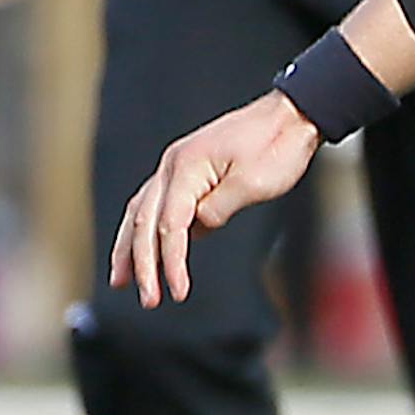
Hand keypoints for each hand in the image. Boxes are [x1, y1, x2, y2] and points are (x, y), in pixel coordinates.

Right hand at [109, 91, 322, 307]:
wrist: (293, 115)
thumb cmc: (278, 146)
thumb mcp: (254, 183)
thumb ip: (219, 209)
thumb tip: (195, 229)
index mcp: (186, 166)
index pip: (169, 225)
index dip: (170, 262)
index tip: (177, 293)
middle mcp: (173, 165)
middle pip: (144, 220)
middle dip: (142, 263)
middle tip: (147, 300)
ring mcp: (178, 166)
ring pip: (141, 211)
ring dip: (130, 247)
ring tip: (121, 280)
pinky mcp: (190, 170)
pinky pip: (158, 204)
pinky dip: (147, 229)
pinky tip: (147, 251)